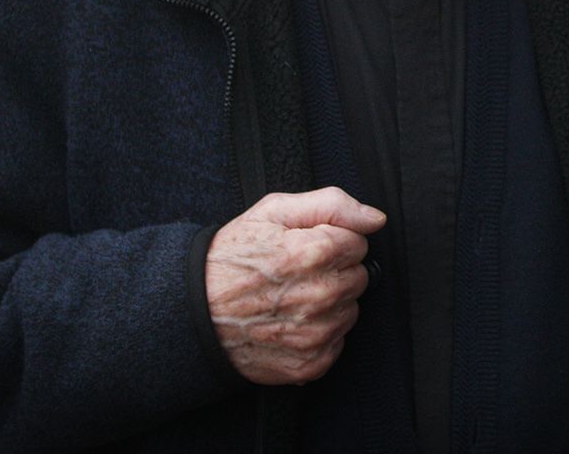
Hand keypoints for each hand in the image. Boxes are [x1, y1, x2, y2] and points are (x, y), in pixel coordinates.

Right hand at [205, 187, 385, 384]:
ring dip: (330, 303)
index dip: (333, 240)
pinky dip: (320, 334)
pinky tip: (291, 322)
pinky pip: (338, 342)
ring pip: (351, 310)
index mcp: (313, 252)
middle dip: (334, 270)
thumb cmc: (232, 258)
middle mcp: (319, 295)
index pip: (358, 242)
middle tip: (297, 272)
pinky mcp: (310, 363)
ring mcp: (315, 333)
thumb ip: (332, 205)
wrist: (193, 311)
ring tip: (291, 297)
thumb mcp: (274, 211)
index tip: (306, 246)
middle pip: (358, 276)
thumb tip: (375, 219)